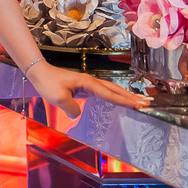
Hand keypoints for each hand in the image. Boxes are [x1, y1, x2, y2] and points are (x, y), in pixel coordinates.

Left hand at [26, 62, 150, 117]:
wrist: (40, 73)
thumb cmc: (48, 84)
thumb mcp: (58, 99)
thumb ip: (71, 108)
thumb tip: (78, 114)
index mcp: (88, 83)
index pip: (110, 94)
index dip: (125, 100)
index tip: (139, 105)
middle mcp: (91, 82)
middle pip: (116, 90)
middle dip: (131, 97)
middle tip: (147, 103)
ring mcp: (89, 84)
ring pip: (112, 90)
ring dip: (126, 96)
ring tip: (140, 101)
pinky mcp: (85, 87)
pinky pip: (104, 93)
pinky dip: (115, 96)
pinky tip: (119, 101)